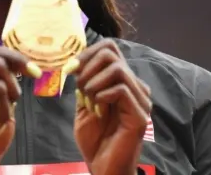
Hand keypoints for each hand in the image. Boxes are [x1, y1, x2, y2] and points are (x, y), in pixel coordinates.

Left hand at [65, 39, 151, 174]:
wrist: (102, 168)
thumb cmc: (95, 140)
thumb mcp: (84, 105)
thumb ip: (84, 84)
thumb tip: (76, 63)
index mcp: (124, 82)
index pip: (110, 48)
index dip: (87, 53)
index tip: (69, 70)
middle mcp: (136, 87)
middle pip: (112, 53)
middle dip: (87, 68)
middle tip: (79, 89)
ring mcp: (140, 100)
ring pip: (117, 69)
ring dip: (93, 84)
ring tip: (88, 103)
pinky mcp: (140, 114)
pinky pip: (120, 89)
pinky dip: (101, 96)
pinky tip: (96, 112)